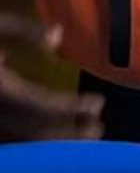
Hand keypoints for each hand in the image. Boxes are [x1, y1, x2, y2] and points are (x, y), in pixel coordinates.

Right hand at [0, 15, 103, 142]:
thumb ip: (22, 29)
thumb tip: (58, 36)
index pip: (38, 101)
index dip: (71, 106)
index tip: (98, 102)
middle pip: (32, 131)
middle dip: (68, 133)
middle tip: (98, 129)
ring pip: (20, 142)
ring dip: (52, 141)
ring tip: (83, 137)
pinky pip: (9, 140)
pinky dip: (31, 142)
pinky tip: (51, 138)